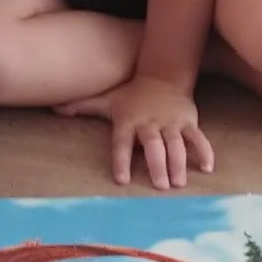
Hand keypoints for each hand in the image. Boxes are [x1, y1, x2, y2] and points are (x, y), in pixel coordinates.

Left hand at [71, 75, 213, 189]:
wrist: (162, 75)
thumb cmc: (131, 94)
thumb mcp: (106, 99)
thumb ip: (82, 106)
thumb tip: (54, 108)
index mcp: (128, 121)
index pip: (122, 142)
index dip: (121, 159)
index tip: (121, 179)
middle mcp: (149, 122)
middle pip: (153, 145)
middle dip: (156, 164)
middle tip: (159, 186)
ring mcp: (170, 122)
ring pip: (176, 143)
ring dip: (179, 163)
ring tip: (178, 183)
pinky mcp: (187, 121)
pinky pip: (198, 138)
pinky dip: (204, 151)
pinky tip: (206, 169)